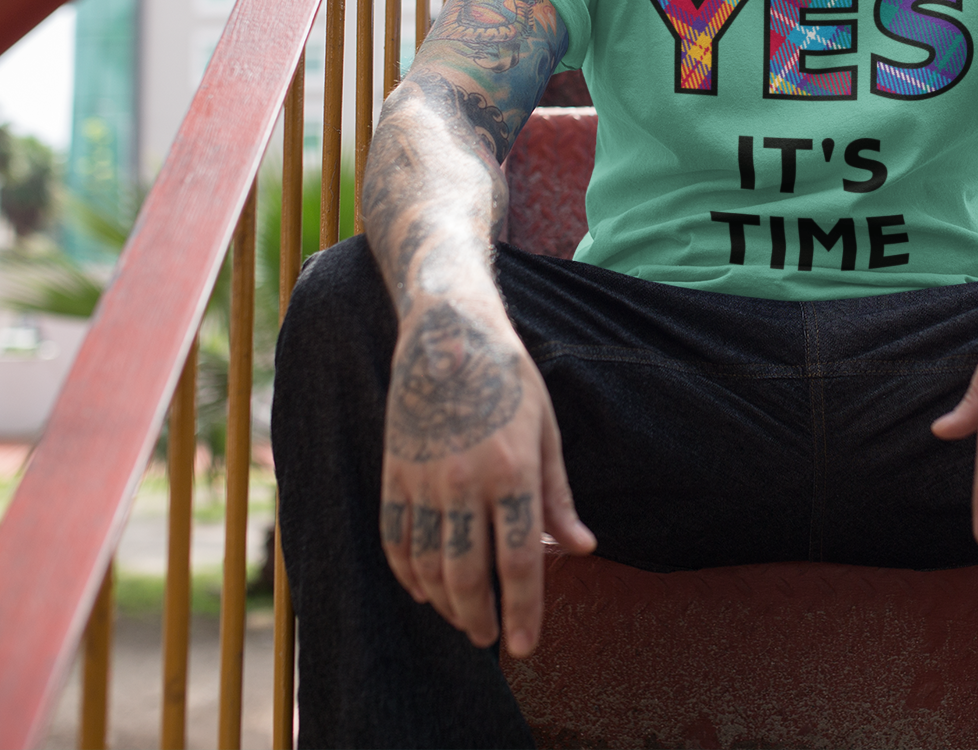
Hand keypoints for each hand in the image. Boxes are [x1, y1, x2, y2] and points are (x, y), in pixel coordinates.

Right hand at [377, 298, 594, 654]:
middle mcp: (464, 481)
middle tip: (492, 639)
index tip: (525, 645)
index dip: (524, 610)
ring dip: (445, 603)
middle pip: (468, 575)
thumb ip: (558, 497)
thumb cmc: (508, 380)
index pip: (518, 561)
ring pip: (428, 566)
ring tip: (463, 618)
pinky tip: (422, 589)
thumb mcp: (546, 431)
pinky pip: (395, 539)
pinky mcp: (394, 472)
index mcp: (513, 470)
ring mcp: (423, 479)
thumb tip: (582, 549)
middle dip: (481, 619)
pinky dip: (407, 573)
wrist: (447, 332)